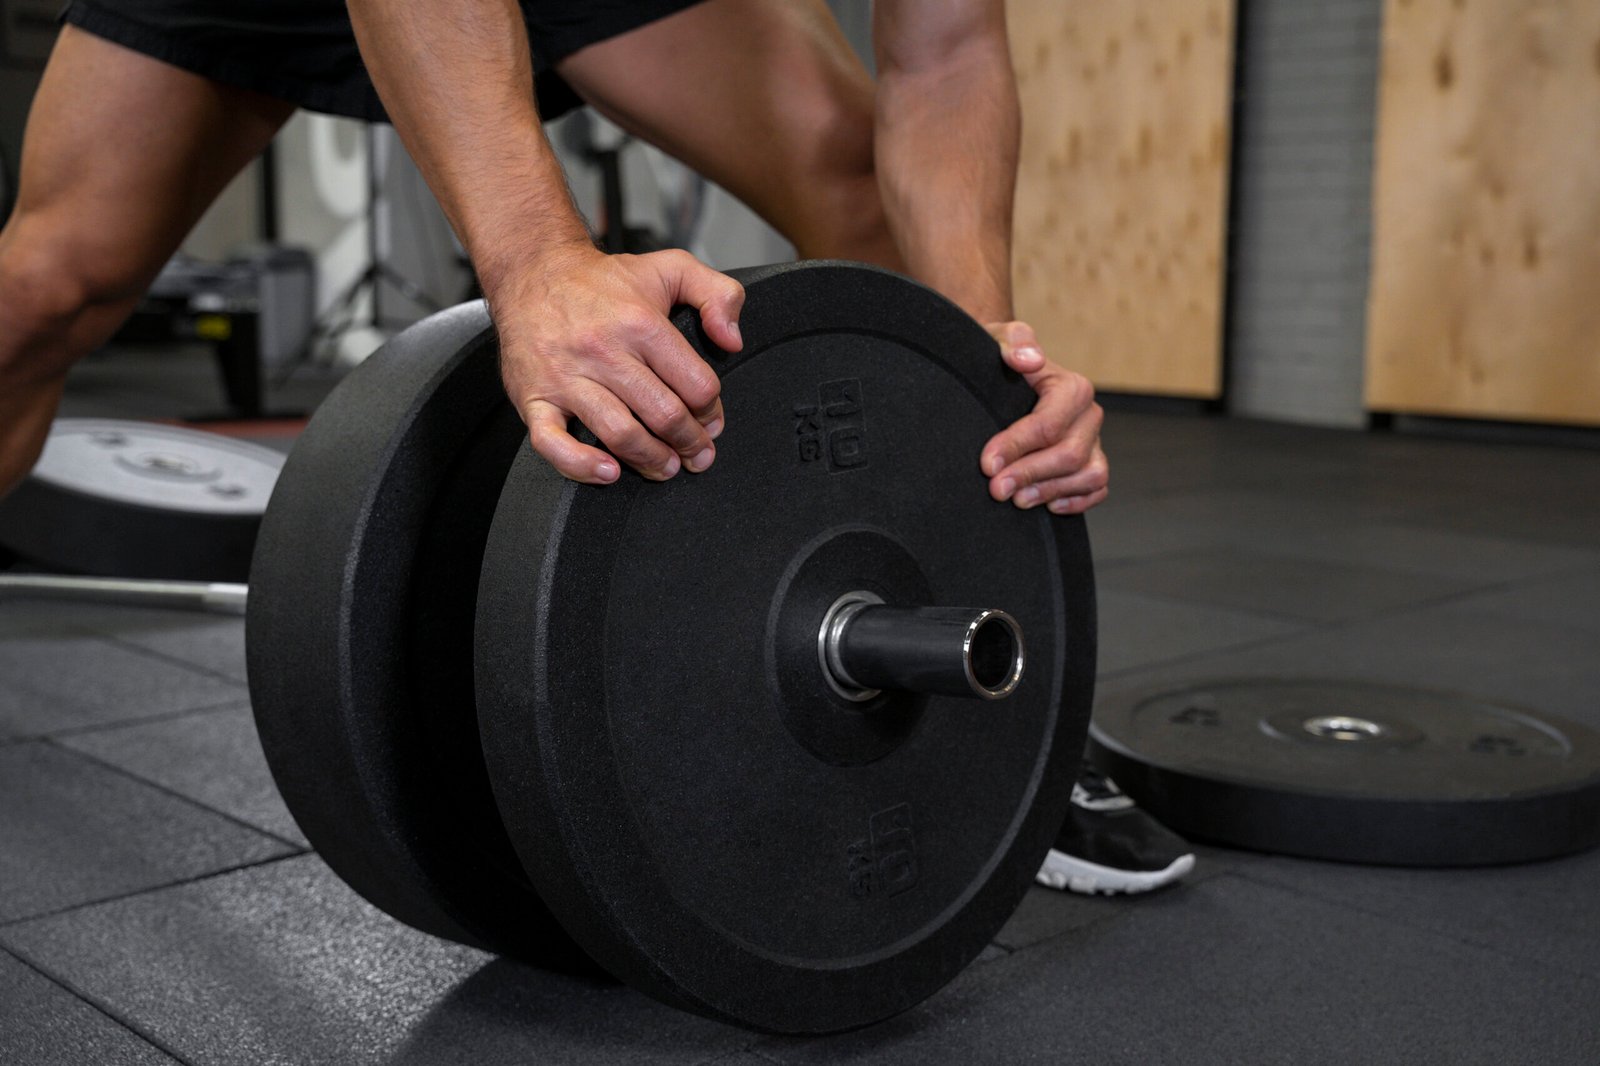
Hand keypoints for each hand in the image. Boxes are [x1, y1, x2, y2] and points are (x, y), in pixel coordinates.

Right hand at [492, 245, 744, 483]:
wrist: (532, 272)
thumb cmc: (601, 281)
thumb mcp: (671, 267)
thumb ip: (718, 294)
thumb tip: (732, 341)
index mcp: (640, 323)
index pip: (695, 384)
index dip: (711, 411)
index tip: (711, 422)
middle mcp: (602, 351)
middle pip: (663, 415)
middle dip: (690, 443)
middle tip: (697, 454)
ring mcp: (565, 378)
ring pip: (620, 434)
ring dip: (652, 460)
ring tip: (666, 467)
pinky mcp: (532, 398)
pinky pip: (553, 444)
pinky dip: (582, 466)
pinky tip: (608, 472)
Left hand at [979, 321, 1108, 514]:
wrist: (1006, 374)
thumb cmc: (1002, 360)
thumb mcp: (1000, 340)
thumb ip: (1013, 342)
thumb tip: (1028, 359)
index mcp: (1072, 388)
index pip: (1049, 425)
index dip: (1017, 447)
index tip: (987, 464)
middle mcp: (1089, 416)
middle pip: (1069, 455)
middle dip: (1030, 475)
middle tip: (996, 489)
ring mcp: (1094, 441)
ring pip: (1089, 475)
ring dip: (1051, 491)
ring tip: (1017, 500)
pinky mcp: (1092, 462)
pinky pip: (1096, 488)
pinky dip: (1076, 500)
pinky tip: (1047, 505)